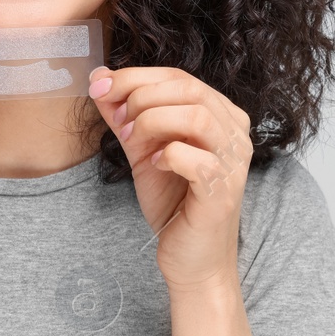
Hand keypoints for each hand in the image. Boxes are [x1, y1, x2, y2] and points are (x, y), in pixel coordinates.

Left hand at [87, 66, 252, 288]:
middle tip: (118, 119)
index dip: (136, 76)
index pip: (180, 77)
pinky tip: (155, 166)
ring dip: (152, 122)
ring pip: (196, 116)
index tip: (101, 88)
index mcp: (222, 116)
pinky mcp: (222, 193)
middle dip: (141, 96)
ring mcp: (233, 163)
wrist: (191, 259)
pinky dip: (167, 156)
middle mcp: (235, 134)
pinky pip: (196, 159)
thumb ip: (125, 115)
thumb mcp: (143, 149)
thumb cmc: (174, 203)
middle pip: (190, 88)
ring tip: (133, 141)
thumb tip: (99, 79)